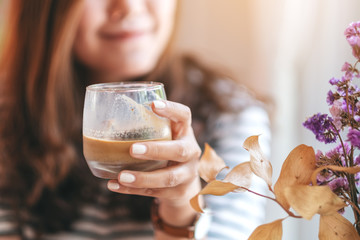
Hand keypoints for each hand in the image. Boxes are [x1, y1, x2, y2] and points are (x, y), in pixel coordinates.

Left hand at [107, 100, 201, 221]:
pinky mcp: (178, 192)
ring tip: (122, 176)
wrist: (183, 183)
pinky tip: (115, 185)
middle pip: (180, 150)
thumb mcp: (161, 137)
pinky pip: (155, 192)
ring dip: (144, 177)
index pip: (184, 115)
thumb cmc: (165, 151)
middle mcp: (190, 151)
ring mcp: (187, 174)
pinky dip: (133, 190)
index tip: (153, 105)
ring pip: (168, 177)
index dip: (172, 109)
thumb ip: (142, 128)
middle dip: (157, 150)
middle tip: (133, 149)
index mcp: (184, 131)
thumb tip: (106, 121)